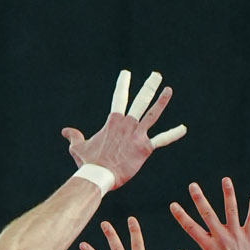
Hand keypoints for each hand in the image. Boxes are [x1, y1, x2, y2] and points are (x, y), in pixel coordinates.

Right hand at [63, 69, 185, 189]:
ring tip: (168, 89)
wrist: (97, 176)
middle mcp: (127, 123)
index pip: (119, 98)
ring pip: (152, 114)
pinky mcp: (144, 148)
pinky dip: (173, 134)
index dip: (123, 85)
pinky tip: (183, 129)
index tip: (127, 73)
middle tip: (156, 75)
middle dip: (148, 86)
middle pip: (140, 100)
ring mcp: (137, 134)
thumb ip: (74, 137)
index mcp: (113, 121)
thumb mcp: (78, 147)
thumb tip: (65, 131)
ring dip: (161, 101)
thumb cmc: (88, 163)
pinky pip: (161, 139)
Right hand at [169, 177, 249, 249]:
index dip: (181, 216)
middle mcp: (222, 238)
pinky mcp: (249, 236)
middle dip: (200, 199)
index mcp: (209, 246)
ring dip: (228, 194)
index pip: (191, 228)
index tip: (173, 205)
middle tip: (192, 185)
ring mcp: (236, 236)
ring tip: (225, 179)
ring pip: (231, 211)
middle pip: (208, 215)